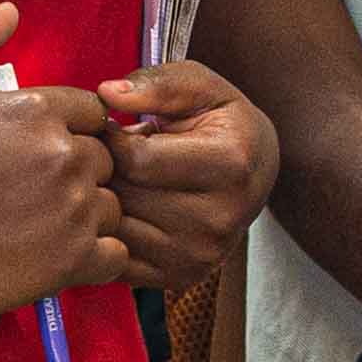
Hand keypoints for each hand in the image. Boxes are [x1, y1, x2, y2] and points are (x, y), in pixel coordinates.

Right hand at [0, 6, 125, 314]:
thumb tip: (9, 8)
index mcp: (38, 109)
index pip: (93, 114)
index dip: (72, 133)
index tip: (42, 156)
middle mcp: (63, 154)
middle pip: (105, 159)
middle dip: (79, 174)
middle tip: (38, 195)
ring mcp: (71, 208)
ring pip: (111, 205)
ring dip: (88, 216)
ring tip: (44, 227)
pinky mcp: (72, 258)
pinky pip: (115, 254)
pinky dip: (97, 257)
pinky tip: (61, 254)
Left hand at [96, 59, 273, 291]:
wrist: (255, 171)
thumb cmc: (222, 122)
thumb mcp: (201, 87)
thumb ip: (158, 84)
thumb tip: (106, 93)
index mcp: (230, 165)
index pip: (136, 160)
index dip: (112, 138)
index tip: (114, 128)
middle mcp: (220, 219)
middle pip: (125, 197)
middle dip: (106, 171)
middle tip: (111, 155)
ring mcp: (202, 255)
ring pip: (117, 230)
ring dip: (107, 203)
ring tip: (121, 180)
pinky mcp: (183, 277)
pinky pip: (119, 259)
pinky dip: (111, 234)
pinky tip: (125, 208)